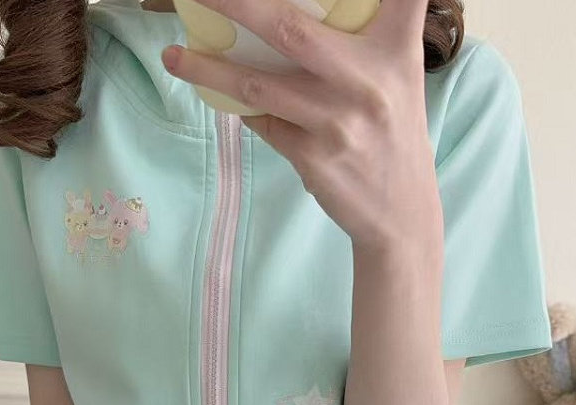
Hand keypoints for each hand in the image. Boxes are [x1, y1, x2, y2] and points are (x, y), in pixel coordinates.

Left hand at [161, 0, 442, 251]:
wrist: (401, 213)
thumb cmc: (393, 134)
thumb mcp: (400, 76)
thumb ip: (370, 36)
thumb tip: (285, 17)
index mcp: (396, 50)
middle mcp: (368, 81)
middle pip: (290, 29)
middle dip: (236, 4)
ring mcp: (337, 122)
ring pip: (257, 86)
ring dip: (209, 69)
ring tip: (174, 56)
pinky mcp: (313, 158)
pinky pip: (262, 122)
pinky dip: (236, 105)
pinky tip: (214, 91)